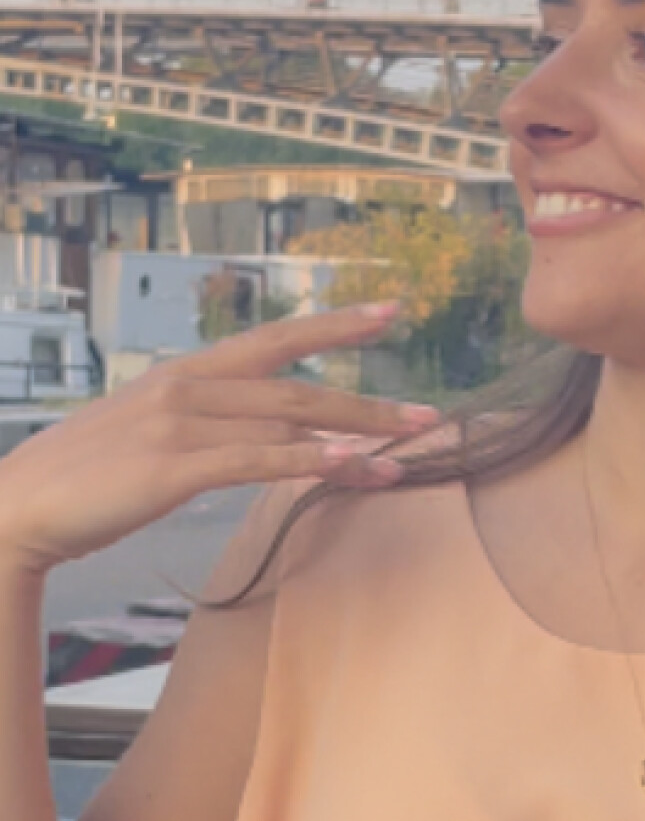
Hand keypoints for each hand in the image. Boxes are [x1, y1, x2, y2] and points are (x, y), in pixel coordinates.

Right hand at [0, 302, 441, 578]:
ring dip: (353, 441)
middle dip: (367, 401)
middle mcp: (190, 386)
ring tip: (405, 455)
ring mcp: (180, 423)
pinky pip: (253, 460)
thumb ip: (206, 417)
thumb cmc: (88, 475)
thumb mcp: (151, 429)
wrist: (15, 507)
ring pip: (287, 423)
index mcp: (189, 373)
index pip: (276, 340)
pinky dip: (304, 461)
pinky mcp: (171, 466)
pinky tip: (344, 465)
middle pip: (297, 386)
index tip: (390, 313)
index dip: (336, 325)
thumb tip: (262, 426)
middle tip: (427, 412)